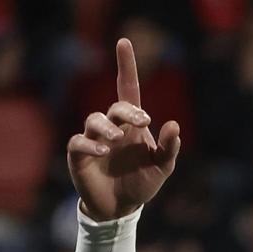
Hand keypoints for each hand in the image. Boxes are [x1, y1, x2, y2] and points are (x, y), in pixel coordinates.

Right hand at [66, 38, 180, 221]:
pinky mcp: (79, 156)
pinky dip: (90, 144)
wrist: (122, 207)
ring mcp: (94, 140)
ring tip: (117, 139)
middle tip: (141, 120)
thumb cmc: (142, 182)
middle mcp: (113, 128)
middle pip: (115, 107)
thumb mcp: (162, 167)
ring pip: (94, 120)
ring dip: (107, 126)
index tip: (124, 42)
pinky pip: (78, 142)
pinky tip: (103, 151)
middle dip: (127, 110)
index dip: (126, 67)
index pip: (128, 89)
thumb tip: (174, 125)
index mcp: (132, 125)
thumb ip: (169, 148)